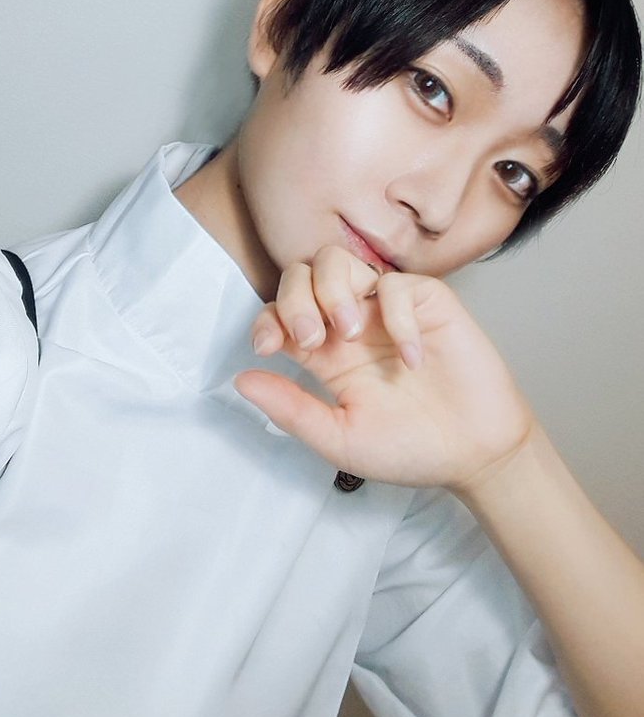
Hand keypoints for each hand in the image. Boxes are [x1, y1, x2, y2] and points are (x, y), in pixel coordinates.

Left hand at [234, 245, 536, 494]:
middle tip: (312, 340)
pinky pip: (397, 285)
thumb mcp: (339, 438)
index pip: (280, 312)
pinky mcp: (428, 303)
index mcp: (325, 354)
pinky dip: (396, 317)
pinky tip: (410, 358)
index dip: (267, 319)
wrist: (475, 455)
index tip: (268, 347)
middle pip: (303, 274)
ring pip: (340, 262)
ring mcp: (387, 309)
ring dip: (333, 291)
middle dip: (296, 299)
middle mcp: (351, 322)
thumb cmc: (409, 448)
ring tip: (350, 335)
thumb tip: (240, 379)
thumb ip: (291, 409)